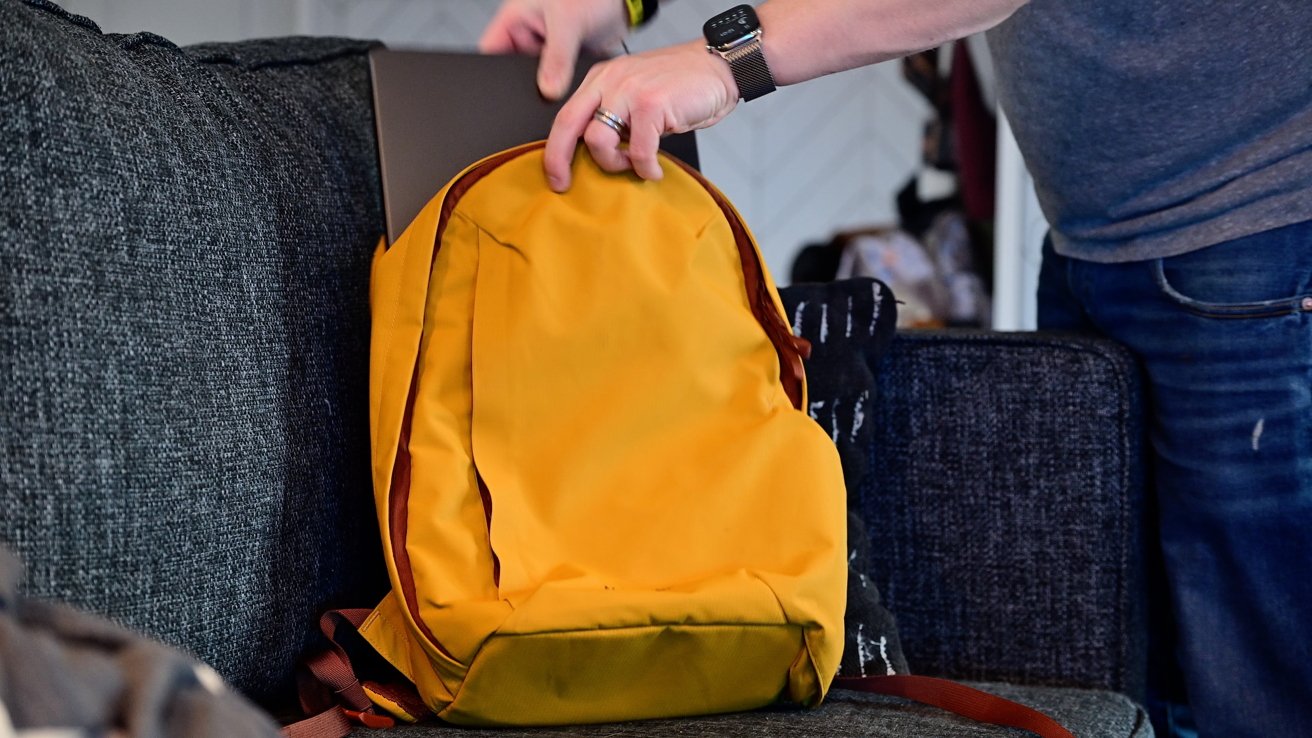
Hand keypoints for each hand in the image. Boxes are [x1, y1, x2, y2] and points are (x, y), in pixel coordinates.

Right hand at [479, 0, 629, 100]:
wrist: (620, 2)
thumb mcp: (568, 22)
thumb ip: (557, 57)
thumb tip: (548, 89)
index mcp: (514, 20)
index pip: (491, 52)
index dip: (491, 74)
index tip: (503, 93)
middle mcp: (527, 37)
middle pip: (512, 72)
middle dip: (525, 86)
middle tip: (541, 93)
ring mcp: (544, 53)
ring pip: (536, 81)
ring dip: (548, 88)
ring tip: (561, 87)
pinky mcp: (562, 64)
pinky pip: (557, 83)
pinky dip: (564, 88)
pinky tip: (572, 89)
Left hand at [544, 41, 738, 191]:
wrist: (719, 67)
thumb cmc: (682, 86)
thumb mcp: (637, 95)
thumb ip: (615, 116)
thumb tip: (599, 154)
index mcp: (602, 79)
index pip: (566, 116)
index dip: (555, 150)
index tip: (556, 176)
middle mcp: (611, 81)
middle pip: (569, 125)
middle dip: (559, 160)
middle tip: (565, 183)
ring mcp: (630, 90)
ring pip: (599, 140)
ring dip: (615, 164)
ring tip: (636, 165)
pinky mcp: (652, 104)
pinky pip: (639, 150)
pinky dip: (646, 168)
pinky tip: (655, 170)